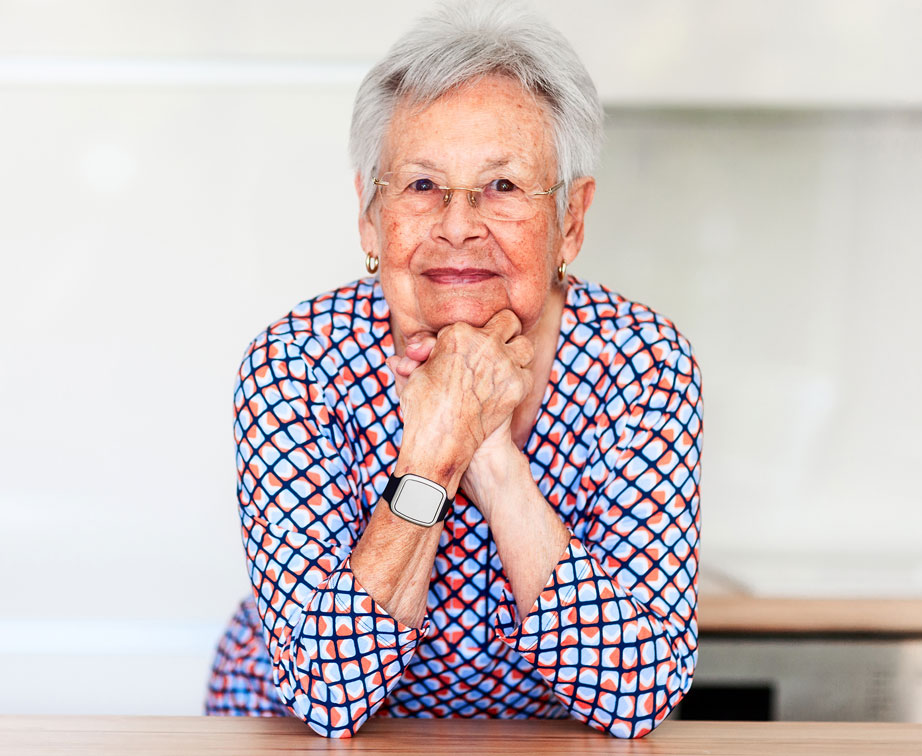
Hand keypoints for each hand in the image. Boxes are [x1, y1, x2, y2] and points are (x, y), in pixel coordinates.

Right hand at [386, 310, 533, 493]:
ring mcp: (505, 363)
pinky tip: (506, 386)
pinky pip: (527, 372)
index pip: (471, 323)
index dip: (466, 336)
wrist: (441, 442)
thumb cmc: (422, 408)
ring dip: (516, 352)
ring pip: (524, 344)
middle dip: (502, 330)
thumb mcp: (414, 377)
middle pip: (509, 321)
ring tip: (505, 363)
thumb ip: (415, 360)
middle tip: (496, 343)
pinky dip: (519, 378)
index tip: (460, 351)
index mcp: (457, 333)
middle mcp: (485, 342)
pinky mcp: (518, 385)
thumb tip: (396, 358)